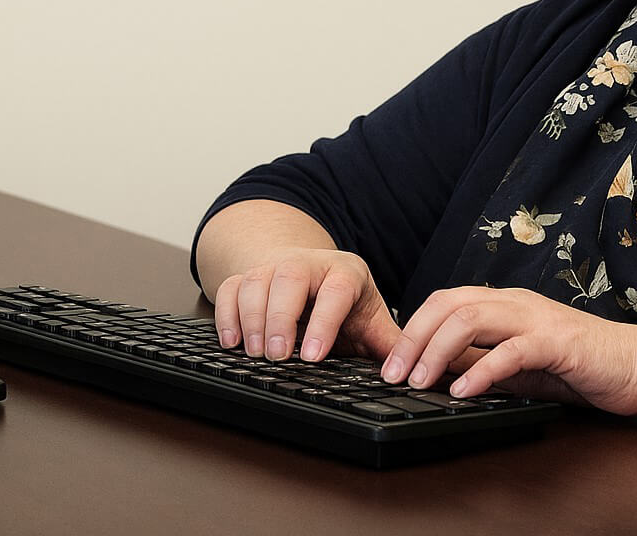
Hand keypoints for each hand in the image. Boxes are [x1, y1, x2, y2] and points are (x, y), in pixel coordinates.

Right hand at [212, 248, 401, 362]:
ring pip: (256, 282)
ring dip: (251, 319)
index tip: (313, 356)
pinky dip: (226, 315)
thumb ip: (389, 345)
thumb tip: (410, 373)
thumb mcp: (370, 318)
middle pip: (290, 279)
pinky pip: (229, 288)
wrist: (310, 270)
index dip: (325, 322)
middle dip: (280, 318)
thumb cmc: (343, 302)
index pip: (336, 291)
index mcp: (345, 273)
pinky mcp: (246, 276)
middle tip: (276, 356)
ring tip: (254, 353)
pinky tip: (232, 341)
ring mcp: (273, 267)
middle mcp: (308, 263)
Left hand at [379, 286, 636, 414]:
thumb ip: (486, 362)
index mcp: (508, 304)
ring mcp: (540, 319)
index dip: (412, 328)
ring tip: (419, 381)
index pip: (446, 300)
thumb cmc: (585, 366)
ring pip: (473, 317)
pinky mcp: (561, 343)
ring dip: (437, 350)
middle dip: (413, 337)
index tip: (390, 364)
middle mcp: (519, 303)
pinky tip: (463, 391)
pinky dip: (482, 370)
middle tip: (392, 374)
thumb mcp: (522, 365)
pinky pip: (513, 350)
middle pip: (450, 303)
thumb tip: (439, 372)